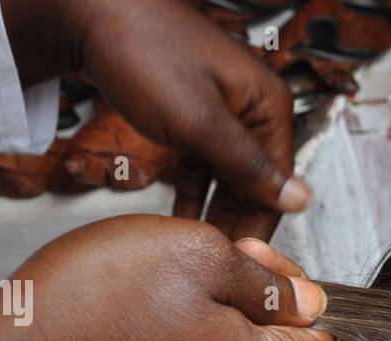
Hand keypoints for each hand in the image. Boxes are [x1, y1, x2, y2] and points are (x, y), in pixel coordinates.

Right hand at [0, 215, 333, 340]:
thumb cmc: (99, 307)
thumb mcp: (199, 254)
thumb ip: (264, 280)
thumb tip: (304, 299)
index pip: (322, 338)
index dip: (299, 289)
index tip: (256, 259)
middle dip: (254, 293)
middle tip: (208, 256)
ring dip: (211, 305)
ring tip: (166, 275)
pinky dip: (178, 330)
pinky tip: (141, 304)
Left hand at [2, 0, 309, 239]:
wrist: (90, 13)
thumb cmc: (144, 52)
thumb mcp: (200, 123)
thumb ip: (249, 168)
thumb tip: (300, 201)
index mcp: (267, 106)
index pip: (278, 184)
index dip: (261, 226)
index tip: (242, 264)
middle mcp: (251, 110)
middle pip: (255, 185)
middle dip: (236, 224)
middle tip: (216, 265)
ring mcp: (223, 113)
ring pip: (227, 179)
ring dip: (214, 213)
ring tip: (199, 250)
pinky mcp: (194, 117)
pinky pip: (203, 166)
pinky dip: (193, 193)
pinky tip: (181, 220)